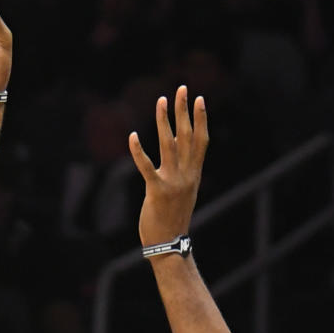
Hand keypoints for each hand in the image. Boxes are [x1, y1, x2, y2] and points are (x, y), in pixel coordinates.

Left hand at [129, 86, 207, 246]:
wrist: (169, 244)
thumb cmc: (172, 218)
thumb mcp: (183, 190)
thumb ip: (182, 168)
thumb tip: (176, 143)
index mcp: (194, 174)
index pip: (201, 140)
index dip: (201, 119)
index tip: (199, 99)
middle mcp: (187, 175)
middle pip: (187, 136)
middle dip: (185, 111)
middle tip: (182, 89)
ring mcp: (173, 182)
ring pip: (169, 144)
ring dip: (165, 121)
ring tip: (161, 101)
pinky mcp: (157, 191)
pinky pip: (146, 167)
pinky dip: (139, 151)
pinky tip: (132, 136)